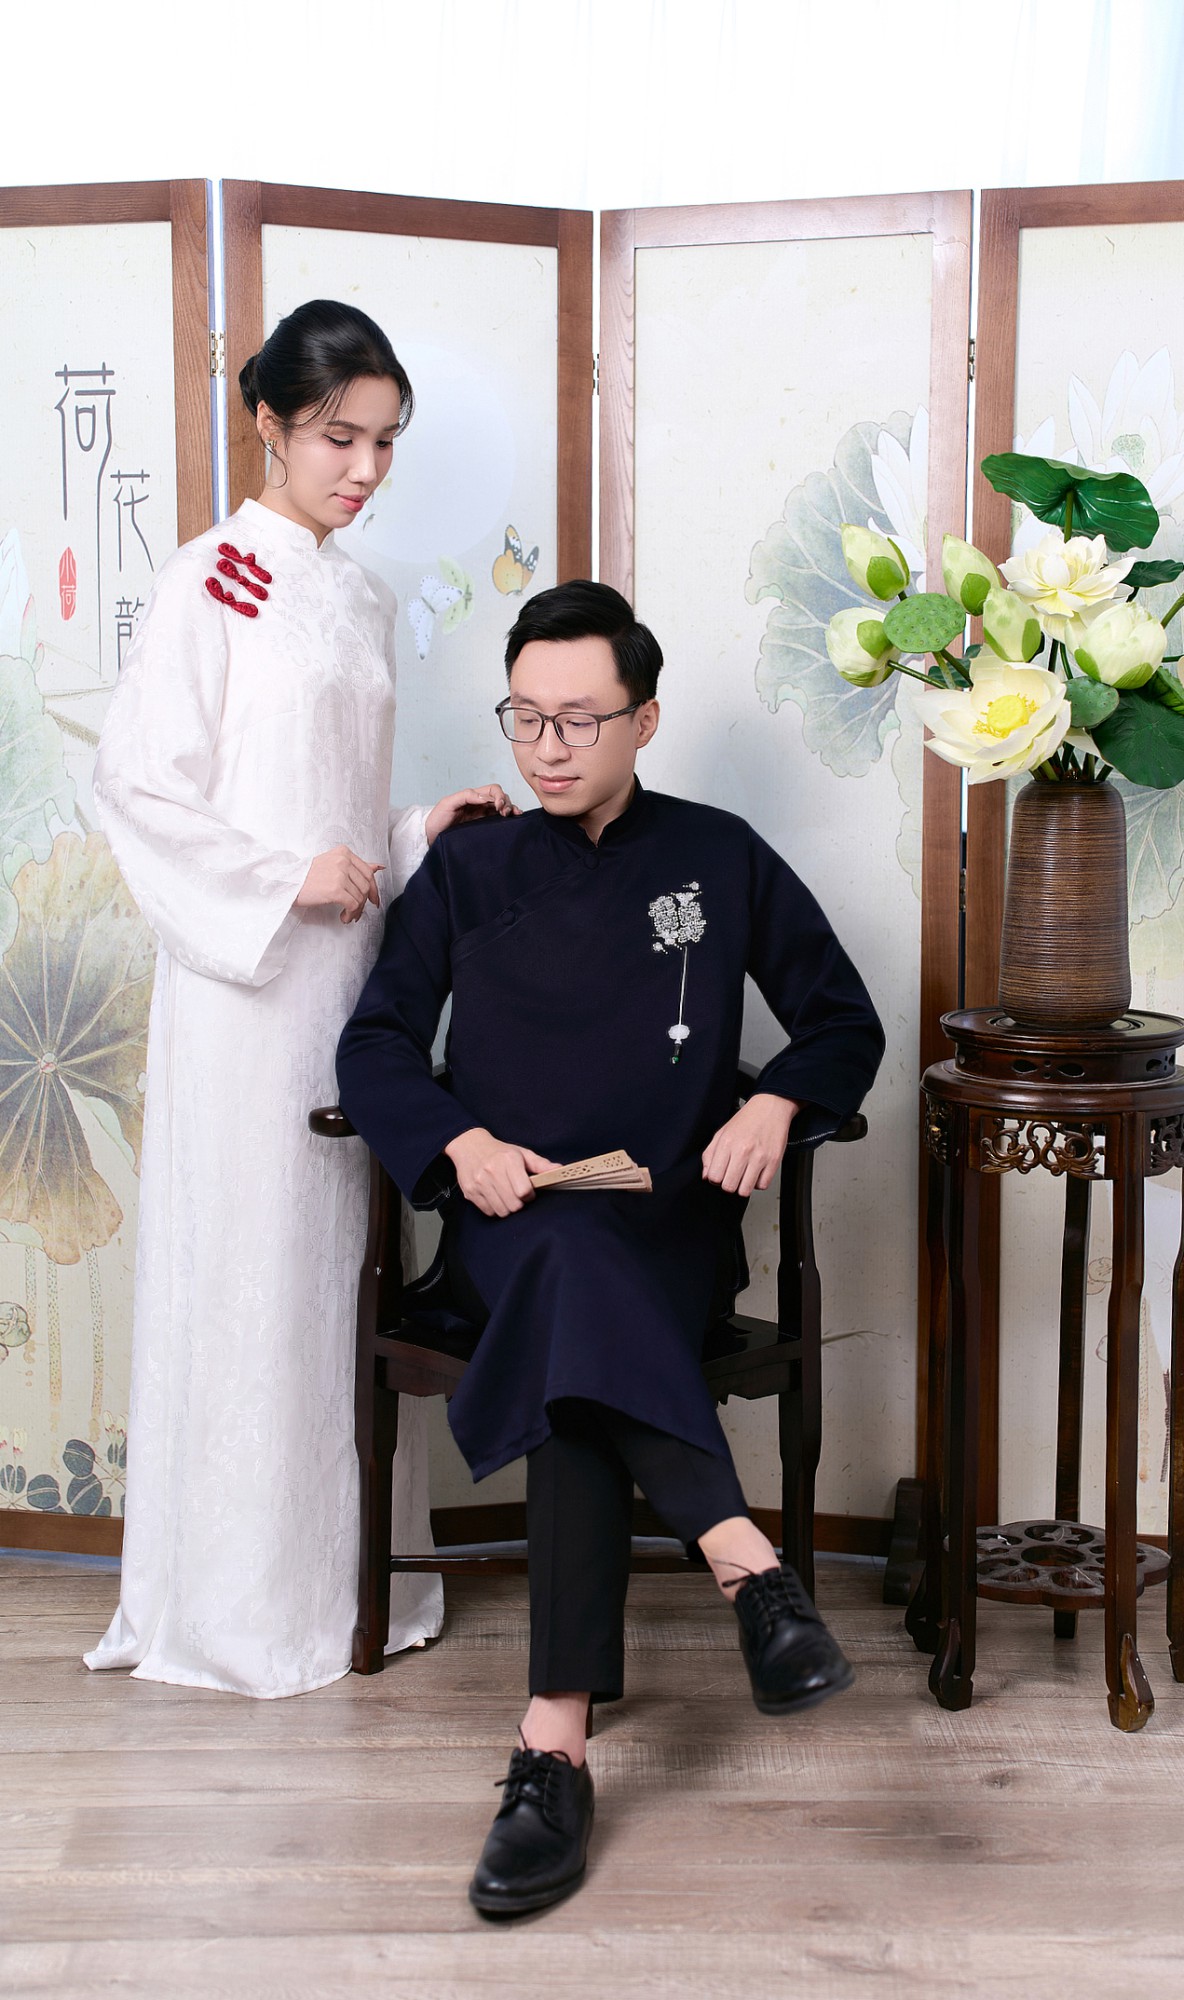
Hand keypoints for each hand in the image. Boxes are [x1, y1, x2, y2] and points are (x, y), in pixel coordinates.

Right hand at [295, 846, 383, 923]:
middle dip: (363, 902)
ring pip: (360, 897)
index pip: (368, 872)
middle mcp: (343, 861)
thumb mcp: (332, 864)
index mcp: (344, 853)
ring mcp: (340, 874)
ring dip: (356, 910)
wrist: (287, 883)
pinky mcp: (335, 889)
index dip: (373, 889)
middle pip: (365, 886)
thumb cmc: (306, 876)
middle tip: (356, 911)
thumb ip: (355, 866)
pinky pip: (352, 905)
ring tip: (347, 914)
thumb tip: (378, 867)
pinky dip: (350, 914)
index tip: (373, 899)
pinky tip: (343, 917)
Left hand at [426, 784, 519, 845]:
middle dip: (507, 803)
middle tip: (505, 814)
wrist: (431, 837)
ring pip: (502, 808)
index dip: (499, 795)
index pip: (493, 790)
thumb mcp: (448, 803)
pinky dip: (509, 819)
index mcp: (473, 797)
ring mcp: (482, 816)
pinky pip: (498, 820)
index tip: (498, 807)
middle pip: (501, 797)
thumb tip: (486, 798)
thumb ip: (466, 796)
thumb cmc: (437, 819)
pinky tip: (514, 820)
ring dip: (510, 809)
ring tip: (513, 815)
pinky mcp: (483, 827)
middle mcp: (480, 805)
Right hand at [444, 1127, 560, 1217]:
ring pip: (501, 1211)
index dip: (529, 1195)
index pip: (524, 1191)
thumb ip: (541, 1164)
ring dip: (507, 1207)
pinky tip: (495, 1196)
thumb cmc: (500, 1152)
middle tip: (517, 1195)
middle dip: (519, 1204)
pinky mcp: (470, 1192)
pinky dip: (494, 1208)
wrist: (469, 1146)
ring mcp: (479, 1182)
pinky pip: (488, 1211)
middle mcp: (492, 1171)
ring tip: (506, 1196)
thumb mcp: (522, 1153)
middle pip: (513, 1205)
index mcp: (509, 1160)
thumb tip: (561, 1170)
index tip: (528, 1191)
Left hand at [702, 1093, 798, 1196]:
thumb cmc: (746, 1120)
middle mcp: (743, 1150)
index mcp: (727, 1143)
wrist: (771, 1107)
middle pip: (729, 1187)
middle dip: (729, 1184)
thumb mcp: (722, 1133)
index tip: (721, 1173)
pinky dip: (758, 1182)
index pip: (714, 1177)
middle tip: (732, 1175)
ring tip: (744, 1175)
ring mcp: (760, 1157)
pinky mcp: (774, 1161)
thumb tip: (706, 1176)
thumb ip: (710, 1155)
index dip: (716, 1179)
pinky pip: (762, 1186)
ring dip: (743, 1186)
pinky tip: (756, 1172)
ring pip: (745, 1190)